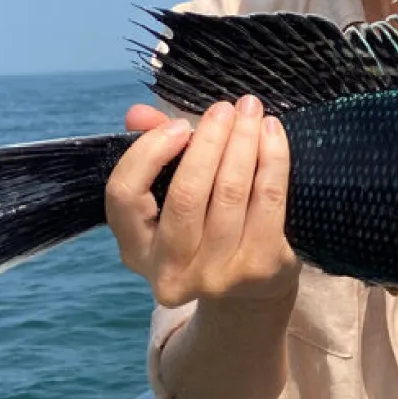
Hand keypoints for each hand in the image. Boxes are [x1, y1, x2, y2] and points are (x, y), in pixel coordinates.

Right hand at [105, 96, 300, 308]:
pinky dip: (273, 160)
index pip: (124, 195)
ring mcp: (216, 275)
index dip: (149, 153)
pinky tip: (273, 134)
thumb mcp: (171, 198)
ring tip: (252, 112)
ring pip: (229, 192)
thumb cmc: (204, 227)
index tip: (180, 124)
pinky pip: (269, 200)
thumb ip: (154, 152)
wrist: (251, 290)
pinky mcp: (260, 269)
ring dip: (243, 142)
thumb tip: (139, 113)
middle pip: (186, 193)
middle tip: (226, 108)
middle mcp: (170, 270)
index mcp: (135, 250)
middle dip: (209, 141)